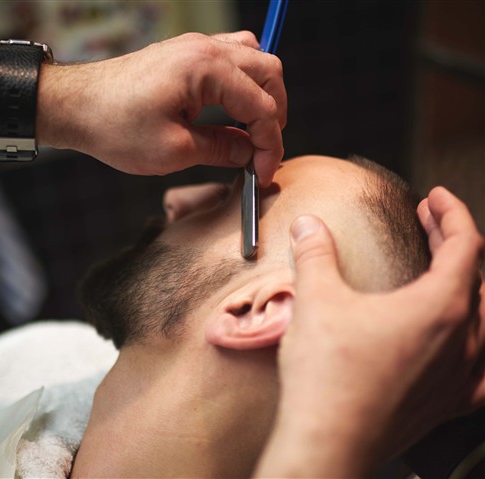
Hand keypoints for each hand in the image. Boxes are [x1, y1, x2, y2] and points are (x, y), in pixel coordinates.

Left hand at [38, 31, 285, 186]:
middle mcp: (205, 48)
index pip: (261, 106)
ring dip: (261, 93)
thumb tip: (250, 154)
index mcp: (206, 69)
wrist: (75, 106)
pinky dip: (241, 82)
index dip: (269, 144)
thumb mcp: (173, 150)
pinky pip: (230, 57)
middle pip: (268, 73)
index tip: (264, 172)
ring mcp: (194, 46)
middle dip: (274, 115)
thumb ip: (220, 148)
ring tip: (253, 129)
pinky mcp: (183, 53)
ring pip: (253, 59)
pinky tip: (231, 108)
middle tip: (264, 151)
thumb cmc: (115, 126)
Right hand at [255, 187, 483, 476]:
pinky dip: (478, 346)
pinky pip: (482, 369)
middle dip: (455, 242)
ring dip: (470, 288)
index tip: (435, 199)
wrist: (328, 440)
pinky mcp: (446, 402)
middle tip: (433, 225)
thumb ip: (315, 254)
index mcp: (439, 308)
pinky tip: (467, 348)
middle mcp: (461, 341)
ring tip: (451, 275)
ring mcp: (458, 376)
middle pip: (477, 277)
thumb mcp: (316, 299)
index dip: (450, 213)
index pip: (465, 244)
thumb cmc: (328, 377)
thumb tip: (309, 227)